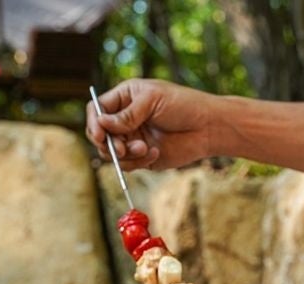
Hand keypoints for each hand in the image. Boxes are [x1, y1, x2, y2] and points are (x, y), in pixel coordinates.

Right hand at [86, 79, 212, 170]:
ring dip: (124, 154)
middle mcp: (126, 119)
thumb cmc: (184, 105)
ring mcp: (134, 138)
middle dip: (107, 143)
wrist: (209, 127)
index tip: (100, 134)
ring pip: (112, 152)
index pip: (97, 110)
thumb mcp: (153, 100)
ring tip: (144, 148)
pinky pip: (129, 164)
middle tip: (120, 148)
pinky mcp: (144, 156)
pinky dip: (138, 161)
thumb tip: (101, 123)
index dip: (94, 122)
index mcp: (126, 98)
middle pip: (100, 134)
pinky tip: (155, 153)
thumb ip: (127, 114)